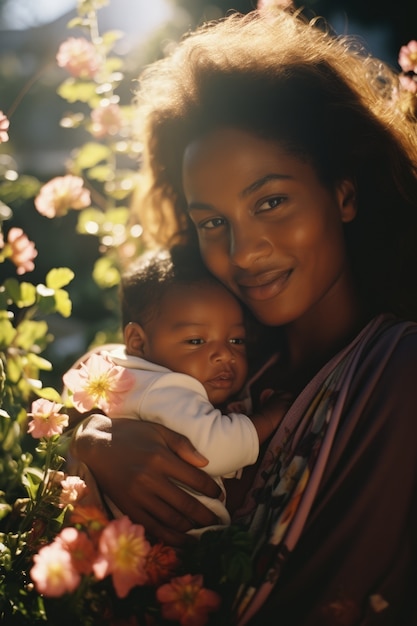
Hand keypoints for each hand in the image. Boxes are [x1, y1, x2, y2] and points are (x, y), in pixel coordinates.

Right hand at [71, 415, 220, 544]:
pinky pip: (151, 527)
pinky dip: (169, 537)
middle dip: (206, 515)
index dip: (211, 489)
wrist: (96, 444)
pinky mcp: (127, 507)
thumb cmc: (131, 434)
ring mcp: (137, 496)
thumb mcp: (158, 430)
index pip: (195, 479)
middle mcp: (149, 479)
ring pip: (170, 519)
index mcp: (160, 458)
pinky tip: (182, 540)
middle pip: (185, 503)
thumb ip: (183, 445)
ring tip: (204, 531)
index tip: (220, 495)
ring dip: (190, 528)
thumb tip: (205, 463)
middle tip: (219, 521)